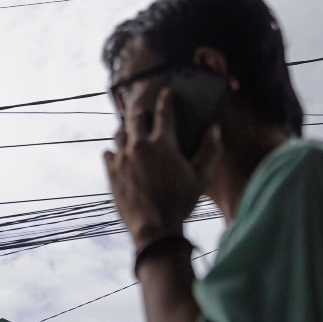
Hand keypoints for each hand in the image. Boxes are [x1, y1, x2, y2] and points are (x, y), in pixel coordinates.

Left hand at [103, 88, 221, 246]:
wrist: (155, 228)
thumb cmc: (181, 202)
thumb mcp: (201, 177)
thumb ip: (211, 150)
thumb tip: (214, 128)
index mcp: (162, 143)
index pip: (164, 112)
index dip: (166, 99)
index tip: (167, 93)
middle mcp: (139, 145)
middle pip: (135, 117)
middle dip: (140, 112)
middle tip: (144, 112)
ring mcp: (122, 158)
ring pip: (119, 134)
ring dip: (126, 131)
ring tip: (131, 134)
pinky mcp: (111, 172)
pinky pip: (108, 153)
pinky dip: (114, 152)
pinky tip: (119, 155)